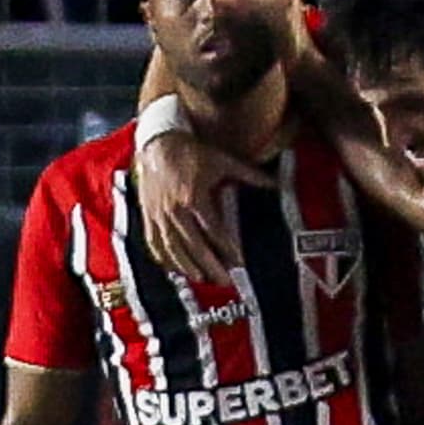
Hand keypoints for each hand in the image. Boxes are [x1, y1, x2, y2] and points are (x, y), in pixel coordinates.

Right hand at [135, 125, 267, 286]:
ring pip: (172, 249)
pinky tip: (174, 269)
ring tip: (202, 279)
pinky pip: (154, 243)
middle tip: (224, 281)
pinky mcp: (148, 216)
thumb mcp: (222, 160)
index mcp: (194, 197)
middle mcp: (175, 210)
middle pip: (194, 246)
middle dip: (210, 266)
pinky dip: (164, 258)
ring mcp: (159, 215)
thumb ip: (249, 175)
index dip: (226, 248)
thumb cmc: (191, 152)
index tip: (238, 261)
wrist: (158, 143)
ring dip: (187, 267)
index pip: (212, 230)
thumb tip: (276, 183)